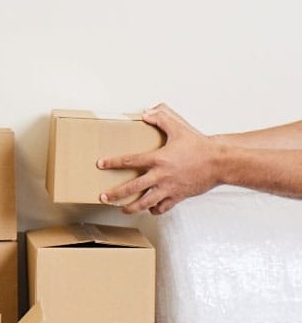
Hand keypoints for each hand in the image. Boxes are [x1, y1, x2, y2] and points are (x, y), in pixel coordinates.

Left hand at [96, 103, 218, 213]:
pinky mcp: (178, 196)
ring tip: (122, 209)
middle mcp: (161, 176)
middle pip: (132, 188)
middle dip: (115, 194)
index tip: (101, 164)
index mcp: (158, 159)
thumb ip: (162, 118)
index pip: (130, 161)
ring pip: (145, 203)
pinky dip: (154, 210)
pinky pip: (163, 207)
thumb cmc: (200, 145)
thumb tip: (146, 113)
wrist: (221, 162)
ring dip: (131, 207)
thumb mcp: (179, 128)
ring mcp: (169, 188)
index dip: (113, 162)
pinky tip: (149, 209)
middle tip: (104, 197)